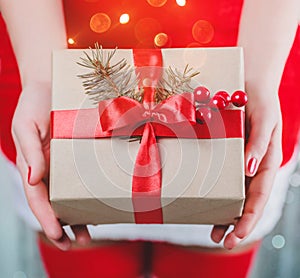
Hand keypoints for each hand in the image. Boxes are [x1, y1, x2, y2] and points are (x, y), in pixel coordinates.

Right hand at [12, 82, 90, 249]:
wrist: (54, 85)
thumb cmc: (37, 103)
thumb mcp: (26, 125)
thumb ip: (30, 151)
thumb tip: (32, 179)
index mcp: (33, 164)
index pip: (37, 197)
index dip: (46, 217)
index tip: (57, 235)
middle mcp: (49, 169)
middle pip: (54, 203)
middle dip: (62, 227)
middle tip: (76, 245)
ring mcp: (64, 165)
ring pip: (69, 197)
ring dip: (77, 218)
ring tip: (88, 237)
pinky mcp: (79, 157)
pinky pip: (83, 180)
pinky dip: (88, 196)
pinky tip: (98, 208)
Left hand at [211, 91, 282, 248]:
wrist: (247, 86)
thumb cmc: (261, 101)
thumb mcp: (266, 119)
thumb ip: (261, 143)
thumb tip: (251, 168)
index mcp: (267, 162)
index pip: (260, 196)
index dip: (250, 217)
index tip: (237, 235)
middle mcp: (253, 166)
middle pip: (247, 202)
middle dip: (237, 224)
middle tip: (221, 242)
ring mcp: (240, 163)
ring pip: (234, 195)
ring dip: (225, 215)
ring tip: (213, 233)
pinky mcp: (227, 155)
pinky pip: (222, 178)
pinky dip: (215, 193)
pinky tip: (205, 204)